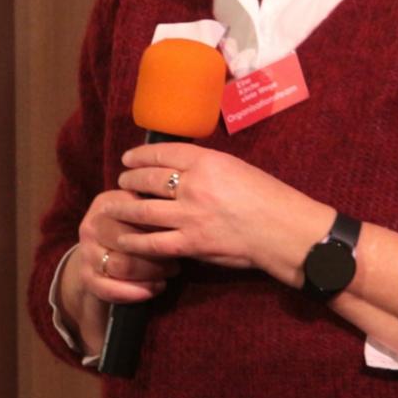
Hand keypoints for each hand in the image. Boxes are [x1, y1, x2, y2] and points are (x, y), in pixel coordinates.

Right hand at [69, 189, 181, 310]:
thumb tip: (184, 214)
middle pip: (128, 241)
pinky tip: (154, 289)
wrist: (99, 252)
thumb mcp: (139, 210)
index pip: (137, 215)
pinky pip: (109, 289)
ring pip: (121, 266)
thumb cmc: (132, 228)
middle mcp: (91, 226)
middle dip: (157, 254)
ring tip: (168, 274)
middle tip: (177, 261)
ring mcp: (86, 252)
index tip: (179, 236)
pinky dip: (135, 293)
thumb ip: (155, 209)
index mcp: (107, 204)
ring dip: (150, 273)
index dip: (161, 228)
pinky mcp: (85, 277)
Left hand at [106, 143, 330, 276]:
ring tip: (111, 206)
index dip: (139, 155)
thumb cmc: (270, 198)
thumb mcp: (237, 168)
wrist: (286, 231)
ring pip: (143, 210)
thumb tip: (181, 167)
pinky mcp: (192, 243)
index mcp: (208, 162)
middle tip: (121, 181)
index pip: (163, 153)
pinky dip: (135, 240)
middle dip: (129, 180)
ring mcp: (190, 216)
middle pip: (147, 179)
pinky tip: (123, 238)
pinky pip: (153, 242)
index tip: (128, 159)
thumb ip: (207, 167)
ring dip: (123, 207)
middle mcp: (194, 186)